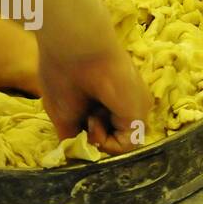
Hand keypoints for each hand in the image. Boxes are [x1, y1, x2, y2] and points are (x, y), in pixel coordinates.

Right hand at [37, 29, 150, 155]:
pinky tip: (94, 120)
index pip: (103, 129)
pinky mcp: (139, 112)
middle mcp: (125, 102)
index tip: (76, 123)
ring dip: (97, 137)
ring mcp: (134, 107)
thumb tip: (79, 154)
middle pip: (112, 136)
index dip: (87, 134)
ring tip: (88, 116)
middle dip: (92, 134)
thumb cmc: (63, 74)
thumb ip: (74, 137)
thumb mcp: (63, 115)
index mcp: (108, 98)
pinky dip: (106, 142)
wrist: (73, 49)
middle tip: (82, 118)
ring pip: (119, 143)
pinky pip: (126, 145)